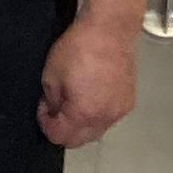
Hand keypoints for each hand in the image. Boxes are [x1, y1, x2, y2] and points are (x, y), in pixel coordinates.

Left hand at [39, 12, 140, 149]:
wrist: (109, 32)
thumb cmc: (79, 49)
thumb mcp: (51, 76)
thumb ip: (51, 102)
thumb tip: (53, 111)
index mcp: (84, 113)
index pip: (61, 137)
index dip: (46, 125)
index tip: (43, 110)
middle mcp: (106, 117)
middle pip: (80, 140)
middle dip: (63, 129)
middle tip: (54, 109)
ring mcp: (120, 110)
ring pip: (95, 131)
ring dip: (80, 124)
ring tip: (71, 101)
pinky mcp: (129, 101)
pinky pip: (108, 119)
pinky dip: (96, 116)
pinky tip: (88, 97)